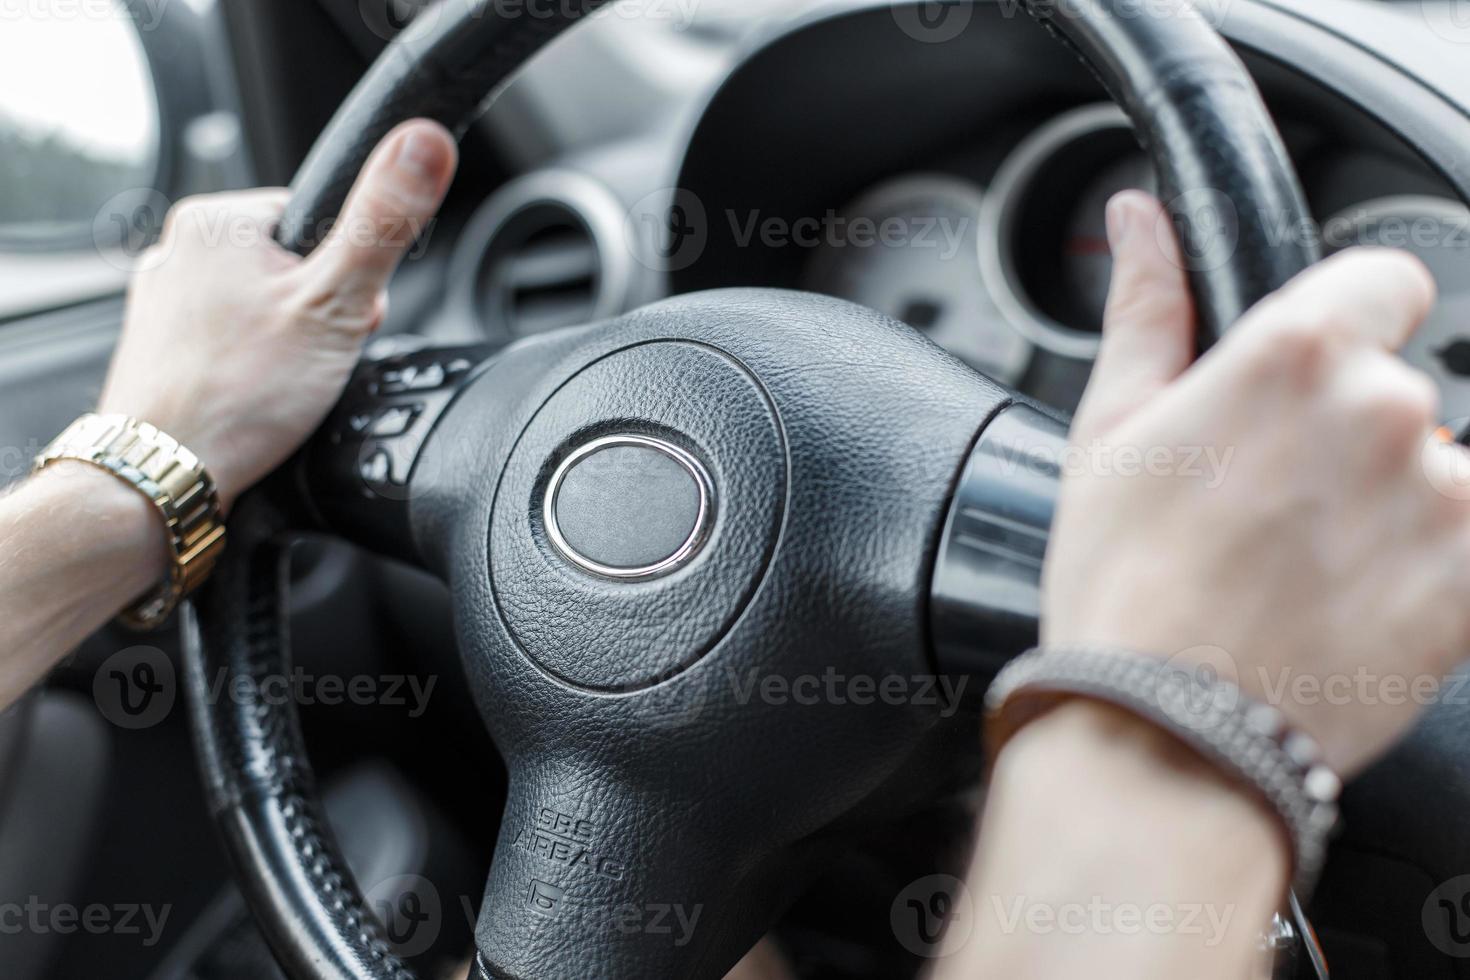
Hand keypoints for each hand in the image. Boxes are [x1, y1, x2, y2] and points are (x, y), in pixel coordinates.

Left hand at [98, 119, 458, 510]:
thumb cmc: (238, 395)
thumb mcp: (336, 302)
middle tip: (312, 361)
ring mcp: (164, 299)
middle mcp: (178, 247)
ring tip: (279, 385)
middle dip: (321, 316)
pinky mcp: (162, 346)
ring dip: (290, 345)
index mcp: (217, 218)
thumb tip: (424, 143)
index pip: (321, 221)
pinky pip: (233, 343)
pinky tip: (254, 398)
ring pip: (266, 308)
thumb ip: (383, 222)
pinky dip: (253, 370)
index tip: (341, 319)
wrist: (163, 475)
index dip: (351, 277)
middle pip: (296, 267)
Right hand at [1043, 190, 1466, 774]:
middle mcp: (1384, 409)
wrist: (1167, 731)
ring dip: (1393, 507)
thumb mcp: (1110, 432)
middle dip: (1351, 437)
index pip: (1390, 280)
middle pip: (1405, 388)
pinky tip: (1354, 604)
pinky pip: (1467, 539)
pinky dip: (1430, 567)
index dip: (1352, 326)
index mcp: (1292, 353)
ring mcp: (1441, 498)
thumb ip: (1147, 308)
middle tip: (1275, 509)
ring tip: (1309, 571)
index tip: (1315, 380)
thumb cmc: (1124, 584)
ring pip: (1439, 472)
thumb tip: (1139, 219)